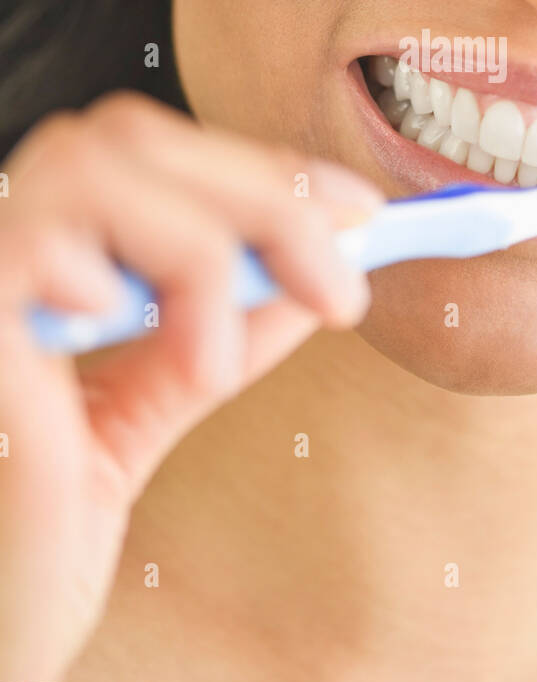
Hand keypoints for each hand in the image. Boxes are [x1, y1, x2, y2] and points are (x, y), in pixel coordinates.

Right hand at [0, 91, 380, 681]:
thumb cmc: (33, 540)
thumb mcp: (142, 415)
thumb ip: (210, 335)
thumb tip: (303, 275)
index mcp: (30, 261)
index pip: (145, 156)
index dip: (257, 169)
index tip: (358, 211)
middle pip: (126, 141)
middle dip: (262, 198)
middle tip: (341, 289)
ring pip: (96, 171)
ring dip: (200, 249)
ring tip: (222, 359)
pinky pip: (37, 251)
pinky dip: (123, 284)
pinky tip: (161, 355)